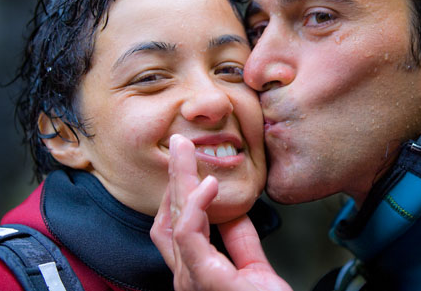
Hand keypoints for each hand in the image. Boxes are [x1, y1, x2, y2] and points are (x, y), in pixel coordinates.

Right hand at [150, 134, 291, 290]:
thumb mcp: (252, 268)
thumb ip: (239, 241)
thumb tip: (233, 211)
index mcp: (195, 270)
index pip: (176, 224)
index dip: (179, 191)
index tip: (188, 160)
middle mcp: (186, 274)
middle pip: (168, 217)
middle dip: (172, 177)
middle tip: (179, 143)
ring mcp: (192, 279)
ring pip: (174, 220)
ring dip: (179, 180)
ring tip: (186, 150)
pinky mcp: (205, 281)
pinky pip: (189, 238)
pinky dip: (196, 207)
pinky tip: (207, 185)